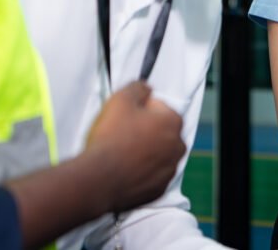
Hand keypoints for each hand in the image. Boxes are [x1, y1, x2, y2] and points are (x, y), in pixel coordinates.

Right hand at [84, 80, 185, 212]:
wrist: (99, 178)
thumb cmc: (111, 137)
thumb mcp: (121, 99)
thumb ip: (138, 87)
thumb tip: (145, 88)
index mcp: (173, 122)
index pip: (159, 107)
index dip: (141, 109)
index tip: (126, 116)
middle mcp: (177, 147)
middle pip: (161, 131)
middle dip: (146, 130)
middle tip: (122, 133)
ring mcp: (169, 170)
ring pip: (157, 154)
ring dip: (145, 151)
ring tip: (122, 152)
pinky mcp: (158, 189)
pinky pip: (151, 174)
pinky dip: (142, 171)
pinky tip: (125, 169)